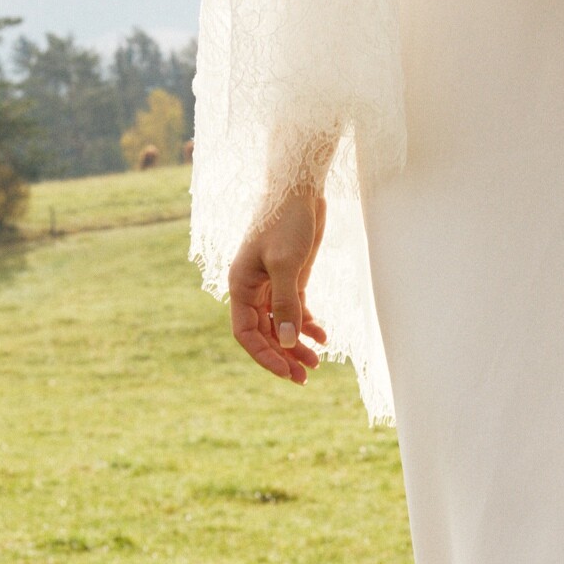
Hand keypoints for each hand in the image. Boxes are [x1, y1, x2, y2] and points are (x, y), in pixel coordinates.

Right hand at [229, 187, 328, 383]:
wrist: (299, 187)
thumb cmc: (286, 220)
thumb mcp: (287, 264)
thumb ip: (287, 304)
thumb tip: (289, 342)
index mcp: (240, 285)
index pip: (246, 333)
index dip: (265, 356)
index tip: (288, 372)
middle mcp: (252, 288)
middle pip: (264, 334)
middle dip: (283, 356)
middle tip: (306, 376)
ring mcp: (271, 284)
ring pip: (280, 325)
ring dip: (296, 345)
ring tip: (317, 363)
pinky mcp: (291, 278)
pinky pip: (295, 311)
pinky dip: (307, 326)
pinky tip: (323, 337)